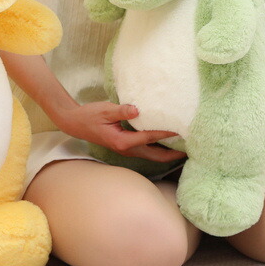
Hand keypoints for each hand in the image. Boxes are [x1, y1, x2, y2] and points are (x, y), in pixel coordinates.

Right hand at [55, 101, 186, 163]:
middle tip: (189, 151)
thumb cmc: (90, 115)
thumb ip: (122, 110)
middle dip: (172, 154)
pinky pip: (145, 150)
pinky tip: (163, 142)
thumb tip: (138, 109)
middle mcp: (126, 149)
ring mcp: (126, 150)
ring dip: (166, 153)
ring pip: (151, 155)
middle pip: (155, 155)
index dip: (165, 133)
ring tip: (181, 148)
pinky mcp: (125, 146)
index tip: (180, 129)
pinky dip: (157, 148)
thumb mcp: (105, 110)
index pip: (149, 137)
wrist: (75, 123)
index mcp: (123, 141)